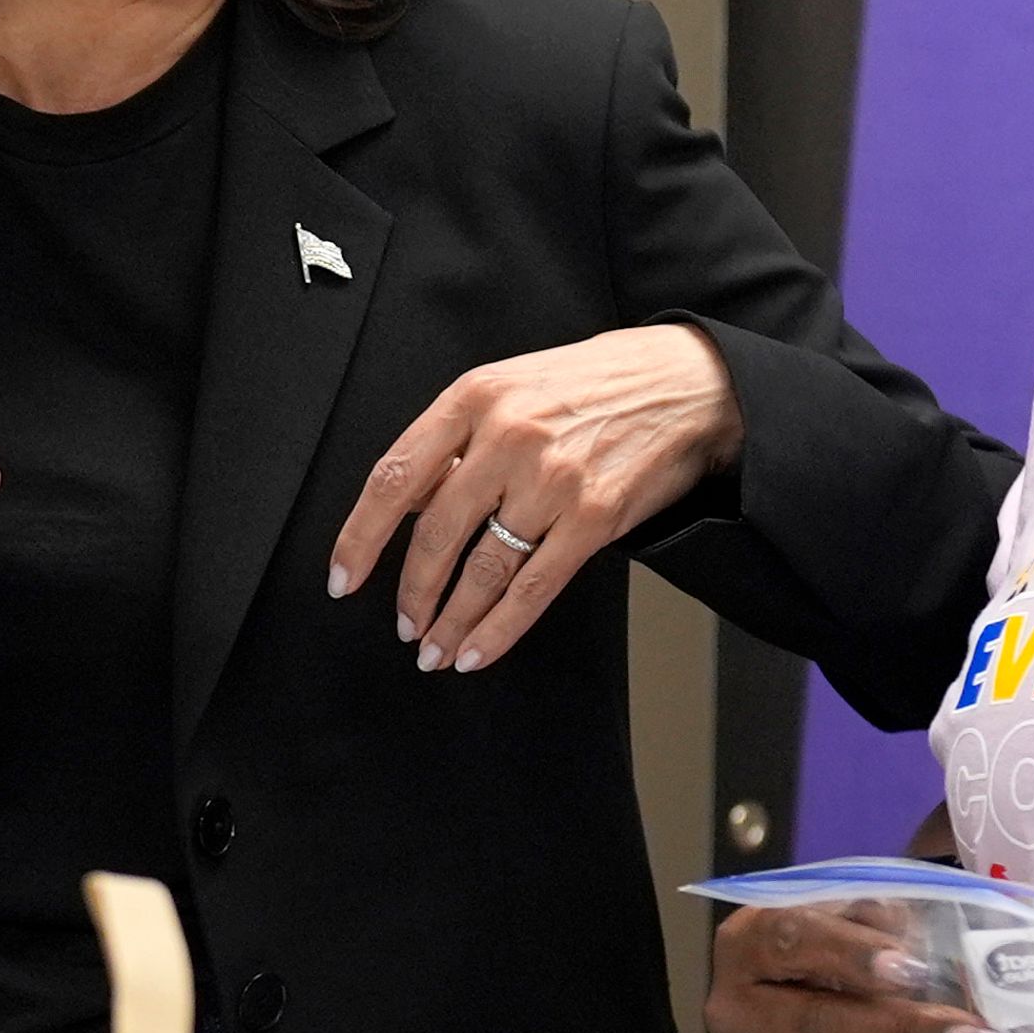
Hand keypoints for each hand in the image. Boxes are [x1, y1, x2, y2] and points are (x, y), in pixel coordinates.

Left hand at [326, 325, 742, 672]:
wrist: (690, 382)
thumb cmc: (599, 383)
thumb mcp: (515, 384)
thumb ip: (464, 439)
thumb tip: (414, 507)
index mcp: (475, 395)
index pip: (395, 477)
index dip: (360, 537)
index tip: (343, 577)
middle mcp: (508, 435)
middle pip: (435, 534)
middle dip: (411, 593)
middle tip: (402, 625)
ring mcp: (552, 478)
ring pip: (483, 570)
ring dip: (451, 622)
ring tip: (435, 649)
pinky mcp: (594, 517)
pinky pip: (534, 588)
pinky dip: (499, 629)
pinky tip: (478, 650)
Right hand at [705, 902, 1014, 1032]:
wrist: (778, 973)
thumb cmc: (824, 931)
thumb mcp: (846, 903)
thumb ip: (886, 919)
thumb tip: (956, 963)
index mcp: (748, 945)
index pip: (796, 943)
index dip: (854, 956)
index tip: (918, 970)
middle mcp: (740, 1014)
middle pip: (821, 1028)